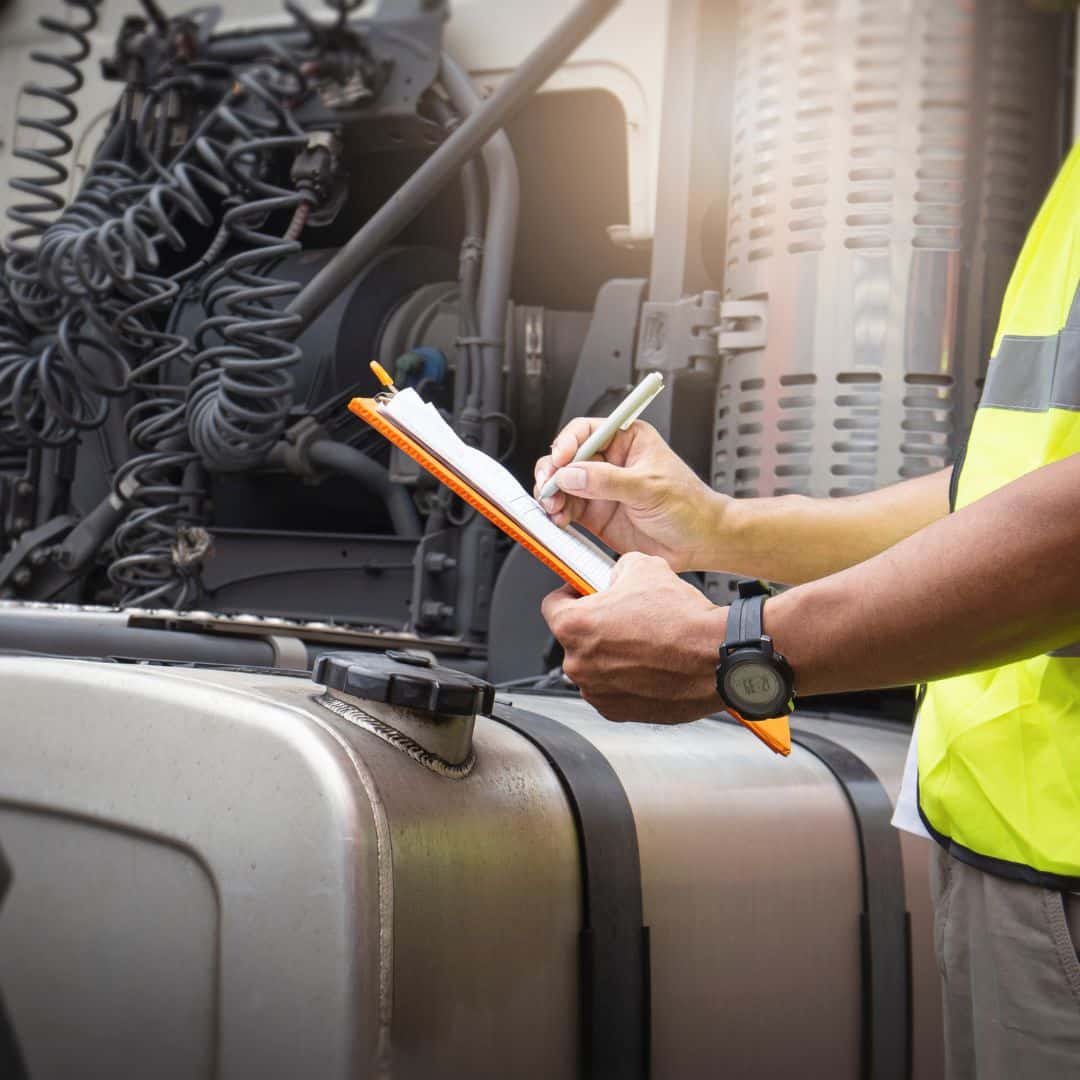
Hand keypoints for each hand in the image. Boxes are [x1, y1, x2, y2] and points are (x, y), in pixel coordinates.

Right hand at [533, 418, 724, 571]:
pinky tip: (559, 519)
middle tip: (548, 487)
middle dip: (552, 472)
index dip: (568, 443)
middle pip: (567, 459)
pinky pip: (567, 509)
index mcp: (626, 441)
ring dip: (551, 495)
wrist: (700, 542)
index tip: (560, 460)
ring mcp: (600, 489)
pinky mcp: (595, 514)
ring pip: (562, 485)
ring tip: (553, 508)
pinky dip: (557, 514)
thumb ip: (608, 481)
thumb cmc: (688, 506)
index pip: (586, 432)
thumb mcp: (649, 487)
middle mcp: (609, 462)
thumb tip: (571, 474)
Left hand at [541, 552, 725, 723]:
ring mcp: (597, 691)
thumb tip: (614, 576)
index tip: (582, 594)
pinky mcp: (617, 712)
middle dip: (596, 627)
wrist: (717, 658)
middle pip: (575, 638)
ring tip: (644, 642)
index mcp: (574, 626)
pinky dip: (625, 678)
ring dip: (610, 655)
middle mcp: (579, 663)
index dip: (570, 594)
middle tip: (624, 617)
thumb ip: (616, 570)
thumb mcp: (644, 567)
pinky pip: (611, 689)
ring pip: (594, 666)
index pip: (552, 605)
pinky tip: (650, 664)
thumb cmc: (682, 619)